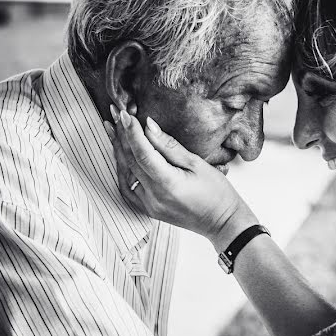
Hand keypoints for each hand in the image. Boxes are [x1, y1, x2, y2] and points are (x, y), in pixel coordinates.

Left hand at [106, 109, 256, 246]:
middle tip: (115, 113)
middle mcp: (153, 196)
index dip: (131, 131)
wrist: (222, 223)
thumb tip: (149, 126)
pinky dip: (122, 169)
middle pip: (130, 161)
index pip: (142, 153)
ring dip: (118, 150)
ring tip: (113, 129)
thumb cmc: (217, 193)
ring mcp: (149, 205)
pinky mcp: (148, 209)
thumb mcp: (197, 164)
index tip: (124, 113)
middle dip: (122, 135)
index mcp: (168, 184)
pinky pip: (127, 187)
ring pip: (125, 173)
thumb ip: (169, 146)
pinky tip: (120, 155)